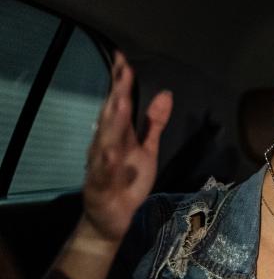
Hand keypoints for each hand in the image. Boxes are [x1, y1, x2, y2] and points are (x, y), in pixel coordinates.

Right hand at [82, 52, 172, 241]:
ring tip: (120, 101)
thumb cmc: (127, 181)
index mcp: (117, 135)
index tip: (123, 59)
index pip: (119, 103)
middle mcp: (106, 145)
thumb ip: (154, 123)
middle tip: (122, 70)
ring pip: (106, 141)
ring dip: (113, 121)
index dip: (121, 82)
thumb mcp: (147, 149)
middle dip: (117, 92)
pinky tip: (112, 152)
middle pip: (111, 116)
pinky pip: (104, 173)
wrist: (111, 218)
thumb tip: (166, 93)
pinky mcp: (101, 186)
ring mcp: (101, 165)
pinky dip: (108, 163)